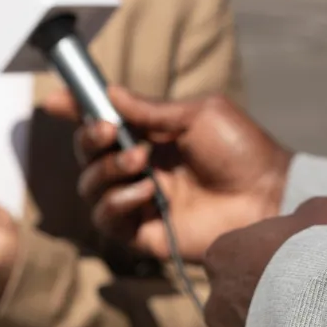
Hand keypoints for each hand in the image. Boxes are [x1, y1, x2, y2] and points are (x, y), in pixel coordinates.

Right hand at [42, 87, 292, 262]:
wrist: (271, 196)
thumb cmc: (244, 151)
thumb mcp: (197, 114)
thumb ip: (149, 109)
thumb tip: (108, 92)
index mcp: (150, 138)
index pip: (102, 125)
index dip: (75, 112)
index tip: (55, 101)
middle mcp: (139, 169)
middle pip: (87, 156)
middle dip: (90, 141)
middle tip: (112, 133)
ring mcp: (140, 202)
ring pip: (90, 187)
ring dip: (107, 171)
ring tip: (143, 164)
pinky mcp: (145, 233)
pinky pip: (107, 220)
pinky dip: (117, 203)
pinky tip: (146, 193)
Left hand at [204, 197, 326, 326]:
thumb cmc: (326, 254)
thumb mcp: (324, 213)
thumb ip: (308, 214)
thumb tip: (308, 219)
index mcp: (221, 255)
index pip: (241, 255)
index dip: (275, 260)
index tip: (304, 268)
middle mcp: (214, 300)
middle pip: (241, 299)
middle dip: (270, 301)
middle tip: (311, 305)